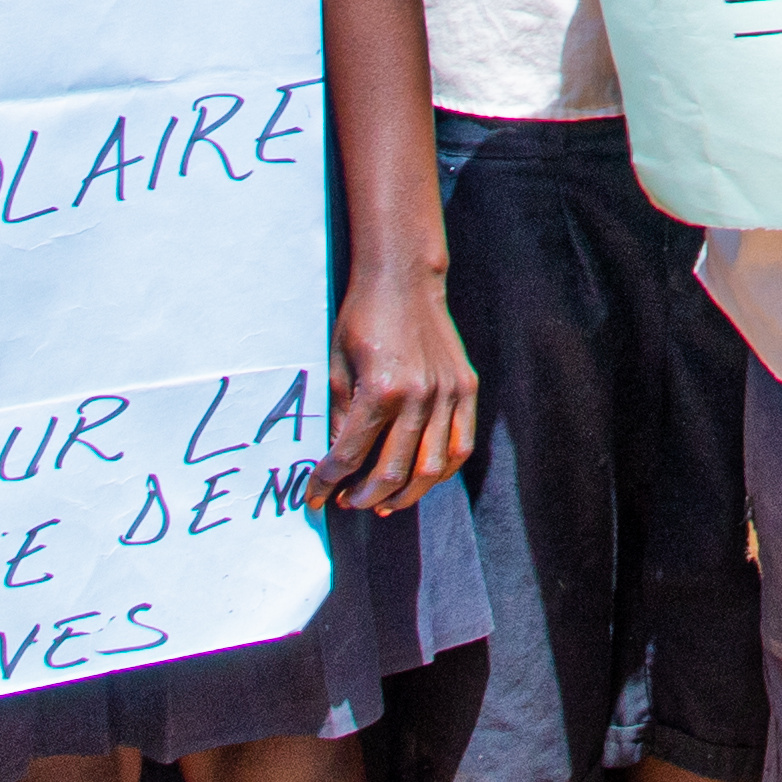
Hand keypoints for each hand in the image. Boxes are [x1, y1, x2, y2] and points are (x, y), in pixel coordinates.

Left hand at [319, 266, 476, 515]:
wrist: (404, 279)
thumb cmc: (363, 317)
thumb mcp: (338, 365)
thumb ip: (341, 416)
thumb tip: (339, 460)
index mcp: (380, 389)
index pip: (351, 454)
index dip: (328, 482)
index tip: (315, 497)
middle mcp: (419, 395)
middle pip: (394, 470)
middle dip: (365, 496)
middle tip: (348, 502)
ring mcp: (447, 393)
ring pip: (432, 467)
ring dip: (405, 494)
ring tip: (384, 502)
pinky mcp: (466, 387)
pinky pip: (461, 444)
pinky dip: (442, 471)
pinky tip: (422, 478)